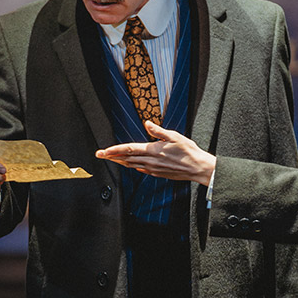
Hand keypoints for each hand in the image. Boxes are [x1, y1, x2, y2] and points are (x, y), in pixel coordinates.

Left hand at [95, 121, 216, 184]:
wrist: (197, 168)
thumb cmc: (188, 151)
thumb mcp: (174, 136)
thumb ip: (158, 131)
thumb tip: (147, 124)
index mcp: (152, 150)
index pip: (128, 149)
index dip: (114, 150)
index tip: (103, 151)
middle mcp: (150, 161)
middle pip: (126, 158)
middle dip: (111, 156)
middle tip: (99, 155)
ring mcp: (153, 169)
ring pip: (131, 165)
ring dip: (119, 161)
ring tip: (110, 159)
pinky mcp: (157, 173)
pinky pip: (141, 169)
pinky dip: (132, 166)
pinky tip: (130, 164)